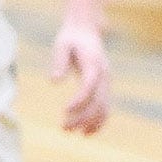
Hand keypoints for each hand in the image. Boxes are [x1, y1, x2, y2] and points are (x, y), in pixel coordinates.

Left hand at [50, 18, 109, 132]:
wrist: (87, 29)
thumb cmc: (71, 36)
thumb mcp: (62, 44)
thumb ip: (59, 61)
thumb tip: (54, 81)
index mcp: (94, 64)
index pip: (89, 87)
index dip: (79, 101)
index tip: (65, 111)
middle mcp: (104, 75)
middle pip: (97, 102)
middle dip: (82, 118)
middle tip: (64, 128)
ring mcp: (107, 82)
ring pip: (104, 108)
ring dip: (90, 123)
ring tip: (72, 132)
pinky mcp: (105, 87)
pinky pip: (105, 107)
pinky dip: (98, 121)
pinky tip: (86, 132)